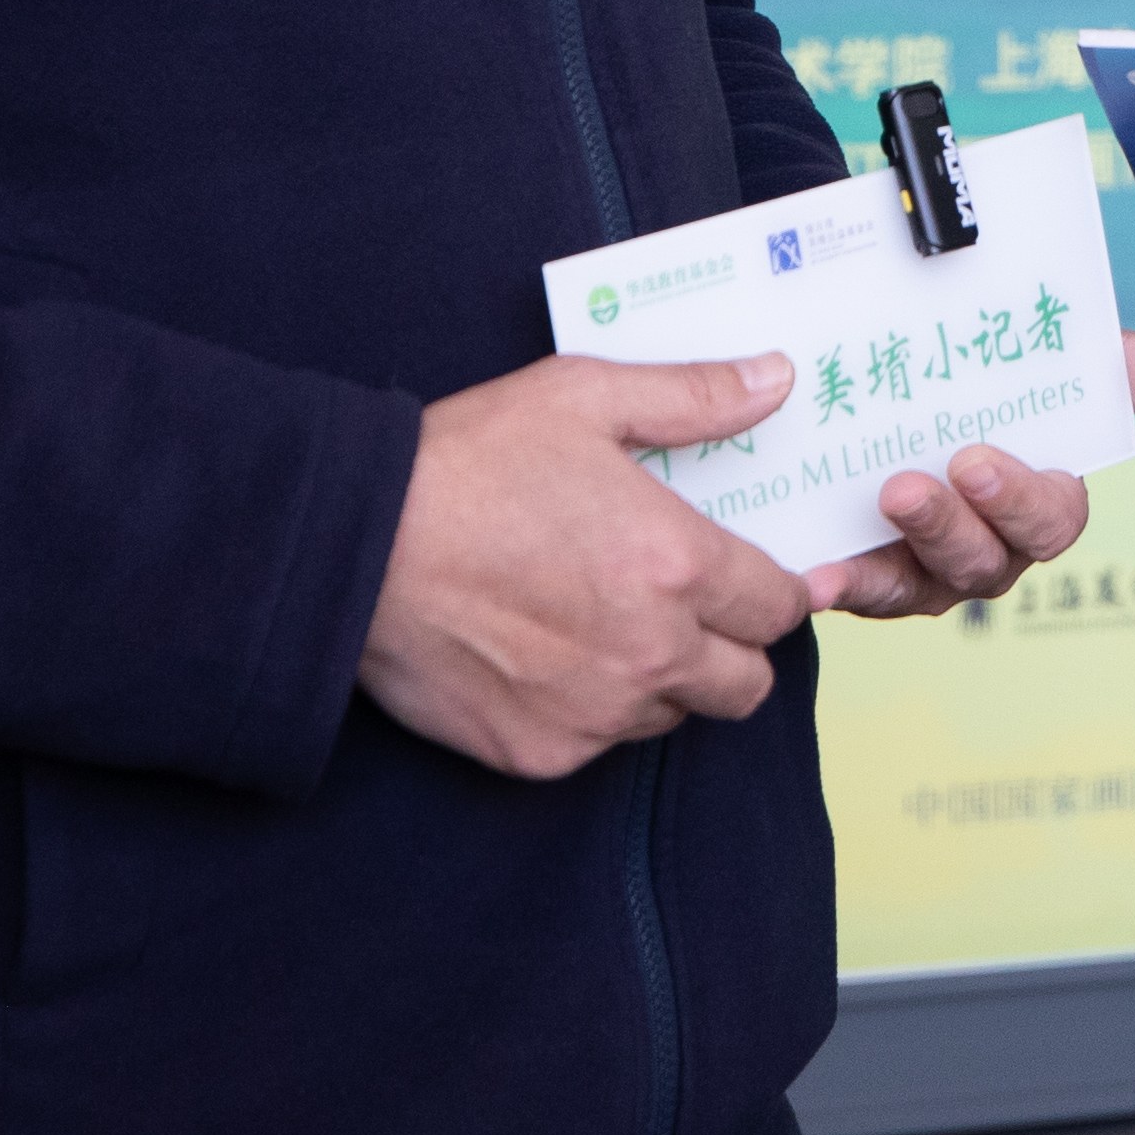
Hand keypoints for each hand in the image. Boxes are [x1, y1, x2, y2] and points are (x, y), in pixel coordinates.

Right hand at [356, 353, 820, 779]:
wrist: (354, 546)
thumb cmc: (468, 462)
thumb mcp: (582, 397)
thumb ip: (693, 396)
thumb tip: (776, 379)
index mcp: (675, 566)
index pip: (779, 609)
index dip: (775, 589)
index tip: (755, 576)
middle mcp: (650, 654)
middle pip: (746, 685)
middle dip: (733, 648)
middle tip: (688, 607)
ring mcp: (594, 714)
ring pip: (673, 716)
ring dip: (662, 679)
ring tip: (606, 622)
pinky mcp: (539, 754)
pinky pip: (598, 744)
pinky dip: (590, 709)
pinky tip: (547, 654)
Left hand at [803, 330, 1134, 618]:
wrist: (866, 390)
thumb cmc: (972, 383)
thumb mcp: (1042, 358)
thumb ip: (1123, 366)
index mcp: (1036, 493)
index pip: (1054, 510)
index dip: (1023, 496)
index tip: (980, 462)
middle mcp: (992, 540)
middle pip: (996, 554)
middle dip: (964, 521)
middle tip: (922, 479)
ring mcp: (931, 567)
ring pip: (932, 580)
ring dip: (907, 546)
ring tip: (878, 501)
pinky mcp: (872, 578)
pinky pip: (865, 595)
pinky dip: (845, 584)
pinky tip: (817, 570)